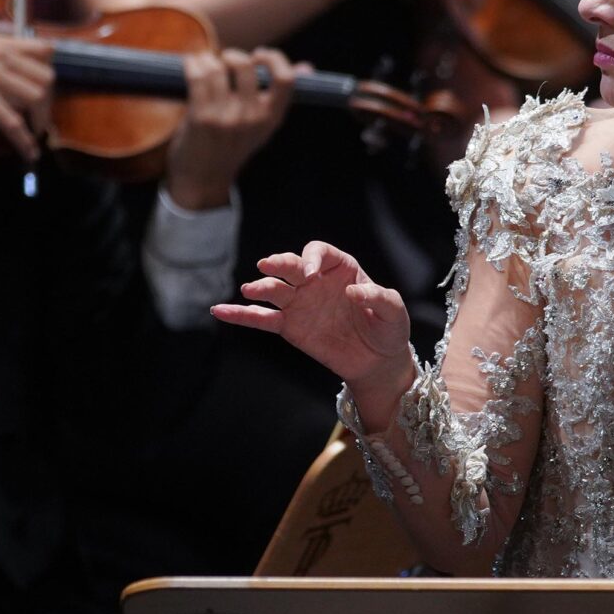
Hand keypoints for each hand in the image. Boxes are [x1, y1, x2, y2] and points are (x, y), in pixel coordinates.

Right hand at [0, 32, 56, 160]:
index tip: (45, 96)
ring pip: (36, 100)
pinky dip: (24, 141)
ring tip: (32, 136)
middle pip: (46, 79)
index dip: (48, 76)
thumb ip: (1, 63)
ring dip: (38, 123)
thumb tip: (30, 81)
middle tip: (38, 121)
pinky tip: (28, 152)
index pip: (46, 51)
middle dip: (47, 105)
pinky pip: (14, 123)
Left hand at [163, 46, 300, 209]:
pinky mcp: (202, 119)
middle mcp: (252, 118)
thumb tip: (307, 67)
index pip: (286, 79)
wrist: (203, 180)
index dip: (274, 58)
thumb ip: (281, 95)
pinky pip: (198, 78)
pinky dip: (193, 65)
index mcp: (272, 118)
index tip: (258, 55)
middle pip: (245, 65)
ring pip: (217, 68)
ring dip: (208, 60)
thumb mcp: (262, 125)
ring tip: (204, 65)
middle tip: (224, 62)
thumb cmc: (231, 146)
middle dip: (232, 56)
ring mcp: (226, 119)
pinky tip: (191, 65)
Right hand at [213, 241, 415, 417]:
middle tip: (267, 265)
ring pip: (274, 290)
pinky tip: (220, 311)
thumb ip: (379, 298)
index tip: (312, 273)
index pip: (320, 252)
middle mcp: (315, 282)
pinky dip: (240, 315)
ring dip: (261, 287)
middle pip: (291, 265)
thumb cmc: (387, 329)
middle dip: (279, 263)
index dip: (313, 258)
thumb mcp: (394, 312)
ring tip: (250, 289)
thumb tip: (353, 291)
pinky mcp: (289, 327)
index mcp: (340, 269)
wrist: (377, 361)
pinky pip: (261, 319)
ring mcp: (299, 304)